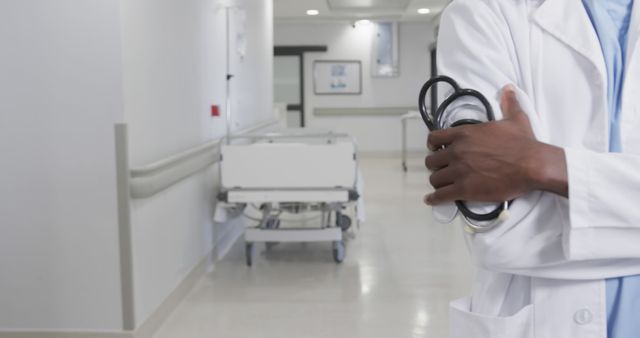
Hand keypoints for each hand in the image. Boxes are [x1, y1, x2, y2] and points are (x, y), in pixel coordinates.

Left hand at [424, 85, 567, 205]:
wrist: (532, 164)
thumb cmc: (523, 143)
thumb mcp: (515, 119)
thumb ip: (508, 104)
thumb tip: (509, 90)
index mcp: (464, 134)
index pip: (434, 138)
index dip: (433, 145)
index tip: (436, 149)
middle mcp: (457, 151)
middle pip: (431, 161)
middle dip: (436, 166)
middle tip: (443, 169)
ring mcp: (459, 171)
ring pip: (435, 179)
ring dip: (437, 182)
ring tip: (442, 185)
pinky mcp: (464, 189)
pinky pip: (441, 196)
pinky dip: (434, 199)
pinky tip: (432, 200)